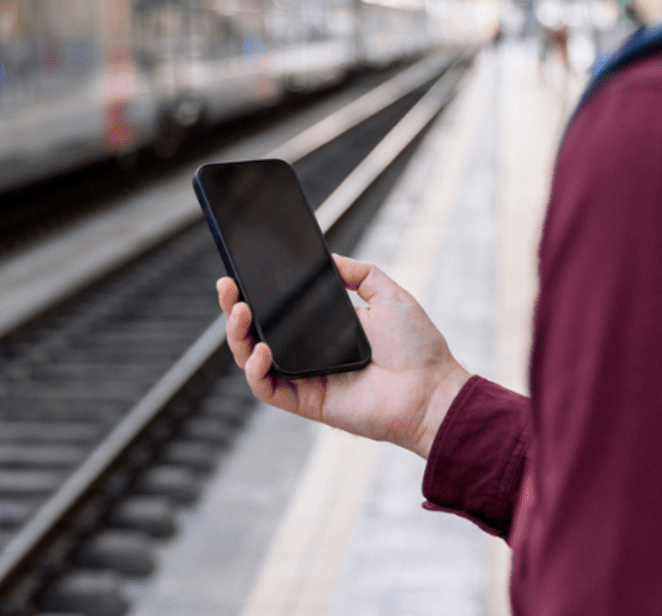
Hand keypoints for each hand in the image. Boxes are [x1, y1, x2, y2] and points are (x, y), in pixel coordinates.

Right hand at [220, 254, 471, 458]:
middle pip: (254, 334)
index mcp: (322, 330)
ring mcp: (305, 379)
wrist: (433, 387)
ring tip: (240, 310)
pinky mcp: (307, 402)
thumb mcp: (388, 294)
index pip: (276, 311)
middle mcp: (308, 354)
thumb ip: (358, 272)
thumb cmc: (417, 347)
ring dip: (237, 335)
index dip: (253, 293)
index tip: (240, 273)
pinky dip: (256, 370)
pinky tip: (262, 349)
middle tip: (228, 286)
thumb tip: (329, 258)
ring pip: (251, 360)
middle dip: (233, 310)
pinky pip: (267, 389)